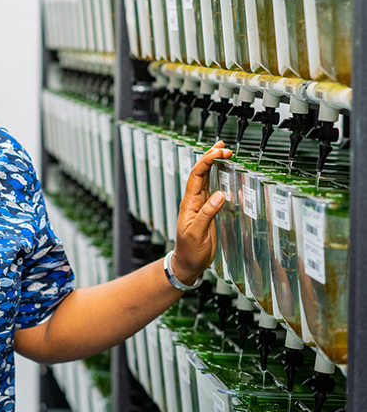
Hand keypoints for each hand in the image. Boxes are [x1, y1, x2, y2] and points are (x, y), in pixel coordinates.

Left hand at [172, 141, 232, 284]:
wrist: (187, 264)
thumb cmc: (189, 251)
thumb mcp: (197, 234)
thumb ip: (207, 214)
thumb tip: (220, 195)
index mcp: (189, 204)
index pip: (196, 177)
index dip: (206, 162)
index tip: (219, 153)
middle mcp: (193, 201)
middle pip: (200, 173)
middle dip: (210, 158)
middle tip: (223, 147)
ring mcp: (200, 205)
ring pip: (206, 179)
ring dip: (213, 165)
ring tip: (223, 152)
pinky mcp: (207, 210)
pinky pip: (212, 189)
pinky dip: (218, 178)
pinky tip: (224, 172)